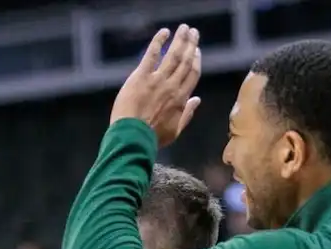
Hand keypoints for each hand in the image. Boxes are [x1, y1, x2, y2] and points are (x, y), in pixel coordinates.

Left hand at [111, 24, 201, 146]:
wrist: (133, 137)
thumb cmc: (153, 138)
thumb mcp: (175, 131)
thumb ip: (187, 114)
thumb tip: (197, 99)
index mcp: (181, 99)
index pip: (192, 75)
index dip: (196, 61)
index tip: (196, 51)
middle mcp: (172, 86)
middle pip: (185, 61)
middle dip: (191, 45)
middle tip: (193, 33)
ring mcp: (157, 80)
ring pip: (173, 55)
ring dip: (180, 40)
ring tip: (184, 28)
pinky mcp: (141, 76)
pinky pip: (152, 54)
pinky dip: (158, 41)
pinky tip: (164, 32)